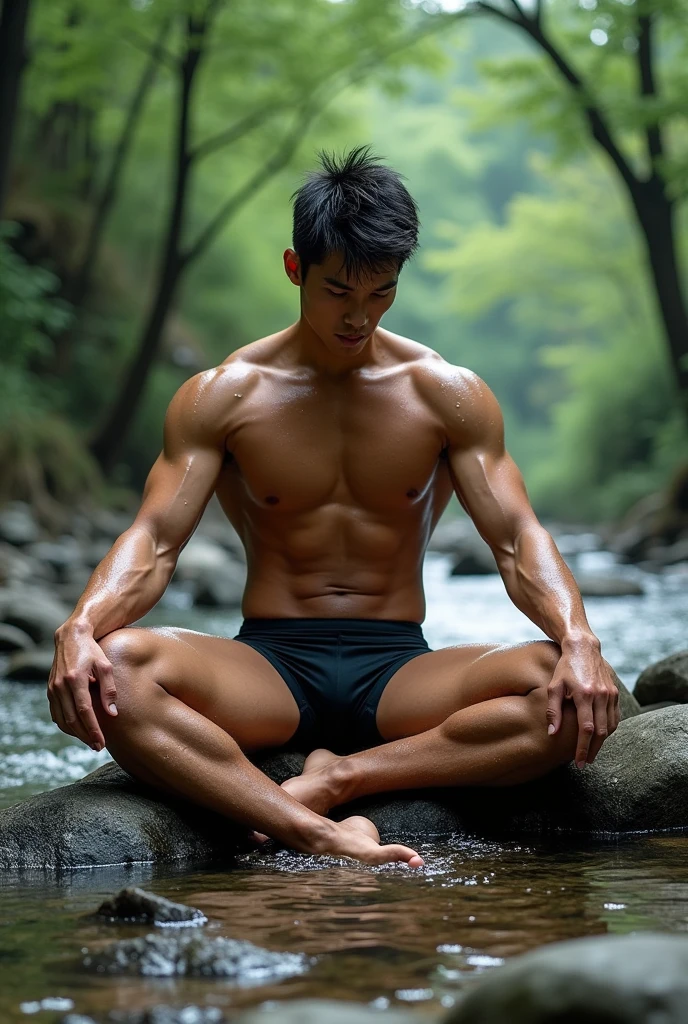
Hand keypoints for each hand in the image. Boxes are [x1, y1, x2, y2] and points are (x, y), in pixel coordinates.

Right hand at [48, 625, 117, 750]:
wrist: (71, 637)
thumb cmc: (93, 651)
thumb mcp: (105, 666)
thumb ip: (109, 690)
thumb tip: (112, 714)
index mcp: (75, 679)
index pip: (84, 711)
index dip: (92, 729)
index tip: (102, 742)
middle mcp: (60, 686)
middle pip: (72, 719)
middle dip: (85, 736)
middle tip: (98, 747)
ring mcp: (53, 689)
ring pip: (62, 720)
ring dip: (76, 733)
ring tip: (91, 741)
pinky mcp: (50, 690)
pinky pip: (56, 714)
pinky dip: (66, 725)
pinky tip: (79, 729)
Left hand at [546, 640, 618, 767]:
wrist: (583, 648)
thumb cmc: (564, 668)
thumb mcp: (553, 687)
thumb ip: (552, 711)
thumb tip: (552, 734)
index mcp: (585, 695)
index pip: (586, 730)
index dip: (583, 748)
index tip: (579, 762)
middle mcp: (601, 696)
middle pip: (601, 732)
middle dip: (593, 750)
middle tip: (584, 763)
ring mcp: (610, 694)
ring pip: (610, 726)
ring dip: (602, 742)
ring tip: (591, 752)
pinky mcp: (615, 693)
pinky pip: (615, 717)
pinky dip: (609, 730)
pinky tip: (600, 737)